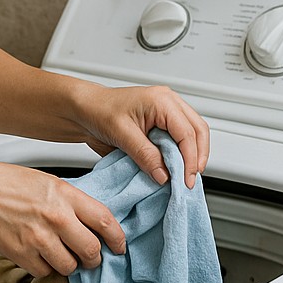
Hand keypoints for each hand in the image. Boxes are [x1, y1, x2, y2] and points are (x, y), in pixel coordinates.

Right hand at [0, 160, 126, 276]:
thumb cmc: (6, 183)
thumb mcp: (47, 182)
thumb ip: (71, 201)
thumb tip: (91, 221)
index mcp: (64, 195)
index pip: (105, 221)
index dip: (118, 238)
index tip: (119, 245)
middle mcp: (55, 217)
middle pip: (92, 250)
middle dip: (95, 258)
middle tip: (91, 258)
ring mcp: (39, 238)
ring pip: (70, 266)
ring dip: (68, 264)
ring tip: (59, 254)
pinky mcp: (23, 255)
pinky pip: (45, 272)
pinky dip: (45, 268)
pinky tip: (38, 255)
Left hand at [77, 85, 209, 188]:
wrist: (84, 110)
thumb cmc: (98, 111)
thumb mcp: (121, 135)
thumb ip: (145, 155)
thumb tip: (164, 175)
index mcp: (162, 100)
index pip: (187, 133)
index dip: (189, 160)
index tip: (185, 181)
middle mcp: (169, 104)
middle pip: (198, 131)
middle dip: (197, 158)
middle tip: (189, 181)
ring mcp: (168, 113)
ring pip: (194, 134)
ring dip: (192, 156)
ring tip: (184, 177)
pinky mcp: (162, 124)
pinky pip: (181, 138)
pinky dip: (181, 154)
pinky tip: (175, 168)